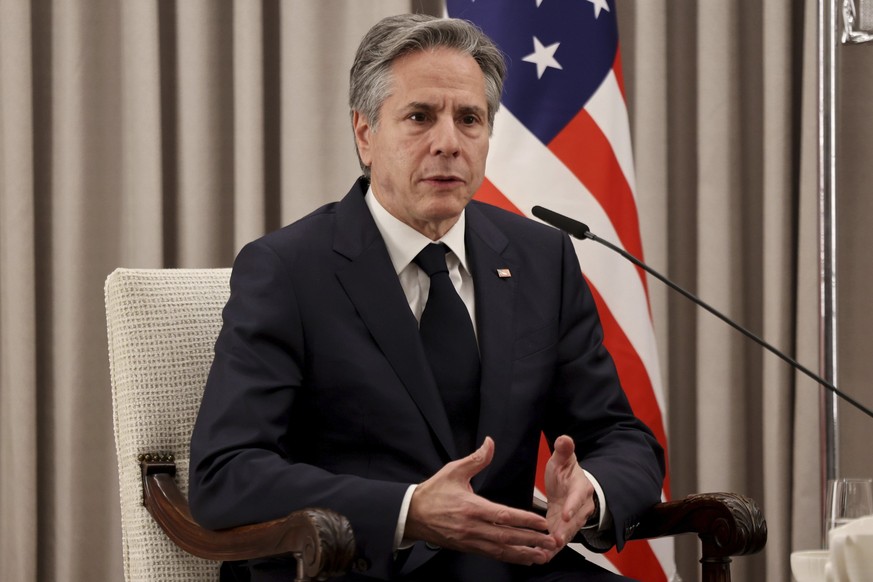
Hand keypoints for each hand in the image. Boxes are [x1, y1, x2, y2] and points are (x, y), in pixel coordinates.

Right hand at [405, 437, 557, 564]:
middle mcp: (472, 526)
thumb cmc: (433, 492)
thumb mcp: (453, 471)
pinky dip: (509, 557)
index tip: (541, 523)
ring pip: (501, 549)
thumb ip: (476, 459)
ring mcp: (470, 540)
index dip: (524, 520)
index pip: (503, 515)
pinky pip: (492, 554)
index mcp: (471, 507)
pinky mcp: (467, 547)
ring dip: (523, 553)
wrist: (412, 515)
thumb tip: (490, 443)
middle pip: (506, 536)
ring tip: (542, 555)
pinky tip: (522, 558)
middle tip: (551, 542)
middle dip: (531, 540)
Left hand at [544, 435, 594, 549]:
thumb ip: (564, 450)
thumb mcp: (564, 459)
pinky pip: (559, 539)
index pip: (578, 498)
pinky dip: (551, 548)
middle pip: (574, 521)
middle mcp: (581, 507)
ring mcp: (573, 520)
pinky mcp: (564, 528)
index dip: (572, 507)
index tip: (566, 514)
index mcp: (581, 488)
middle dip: (564, 532)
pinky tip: (541, 556)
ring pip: (567, 533)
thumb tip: (564, 438)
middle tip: (554, 540)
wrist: (572, 486)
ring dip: (557, 543)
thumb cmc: (567, 472)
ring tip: (546, 553)